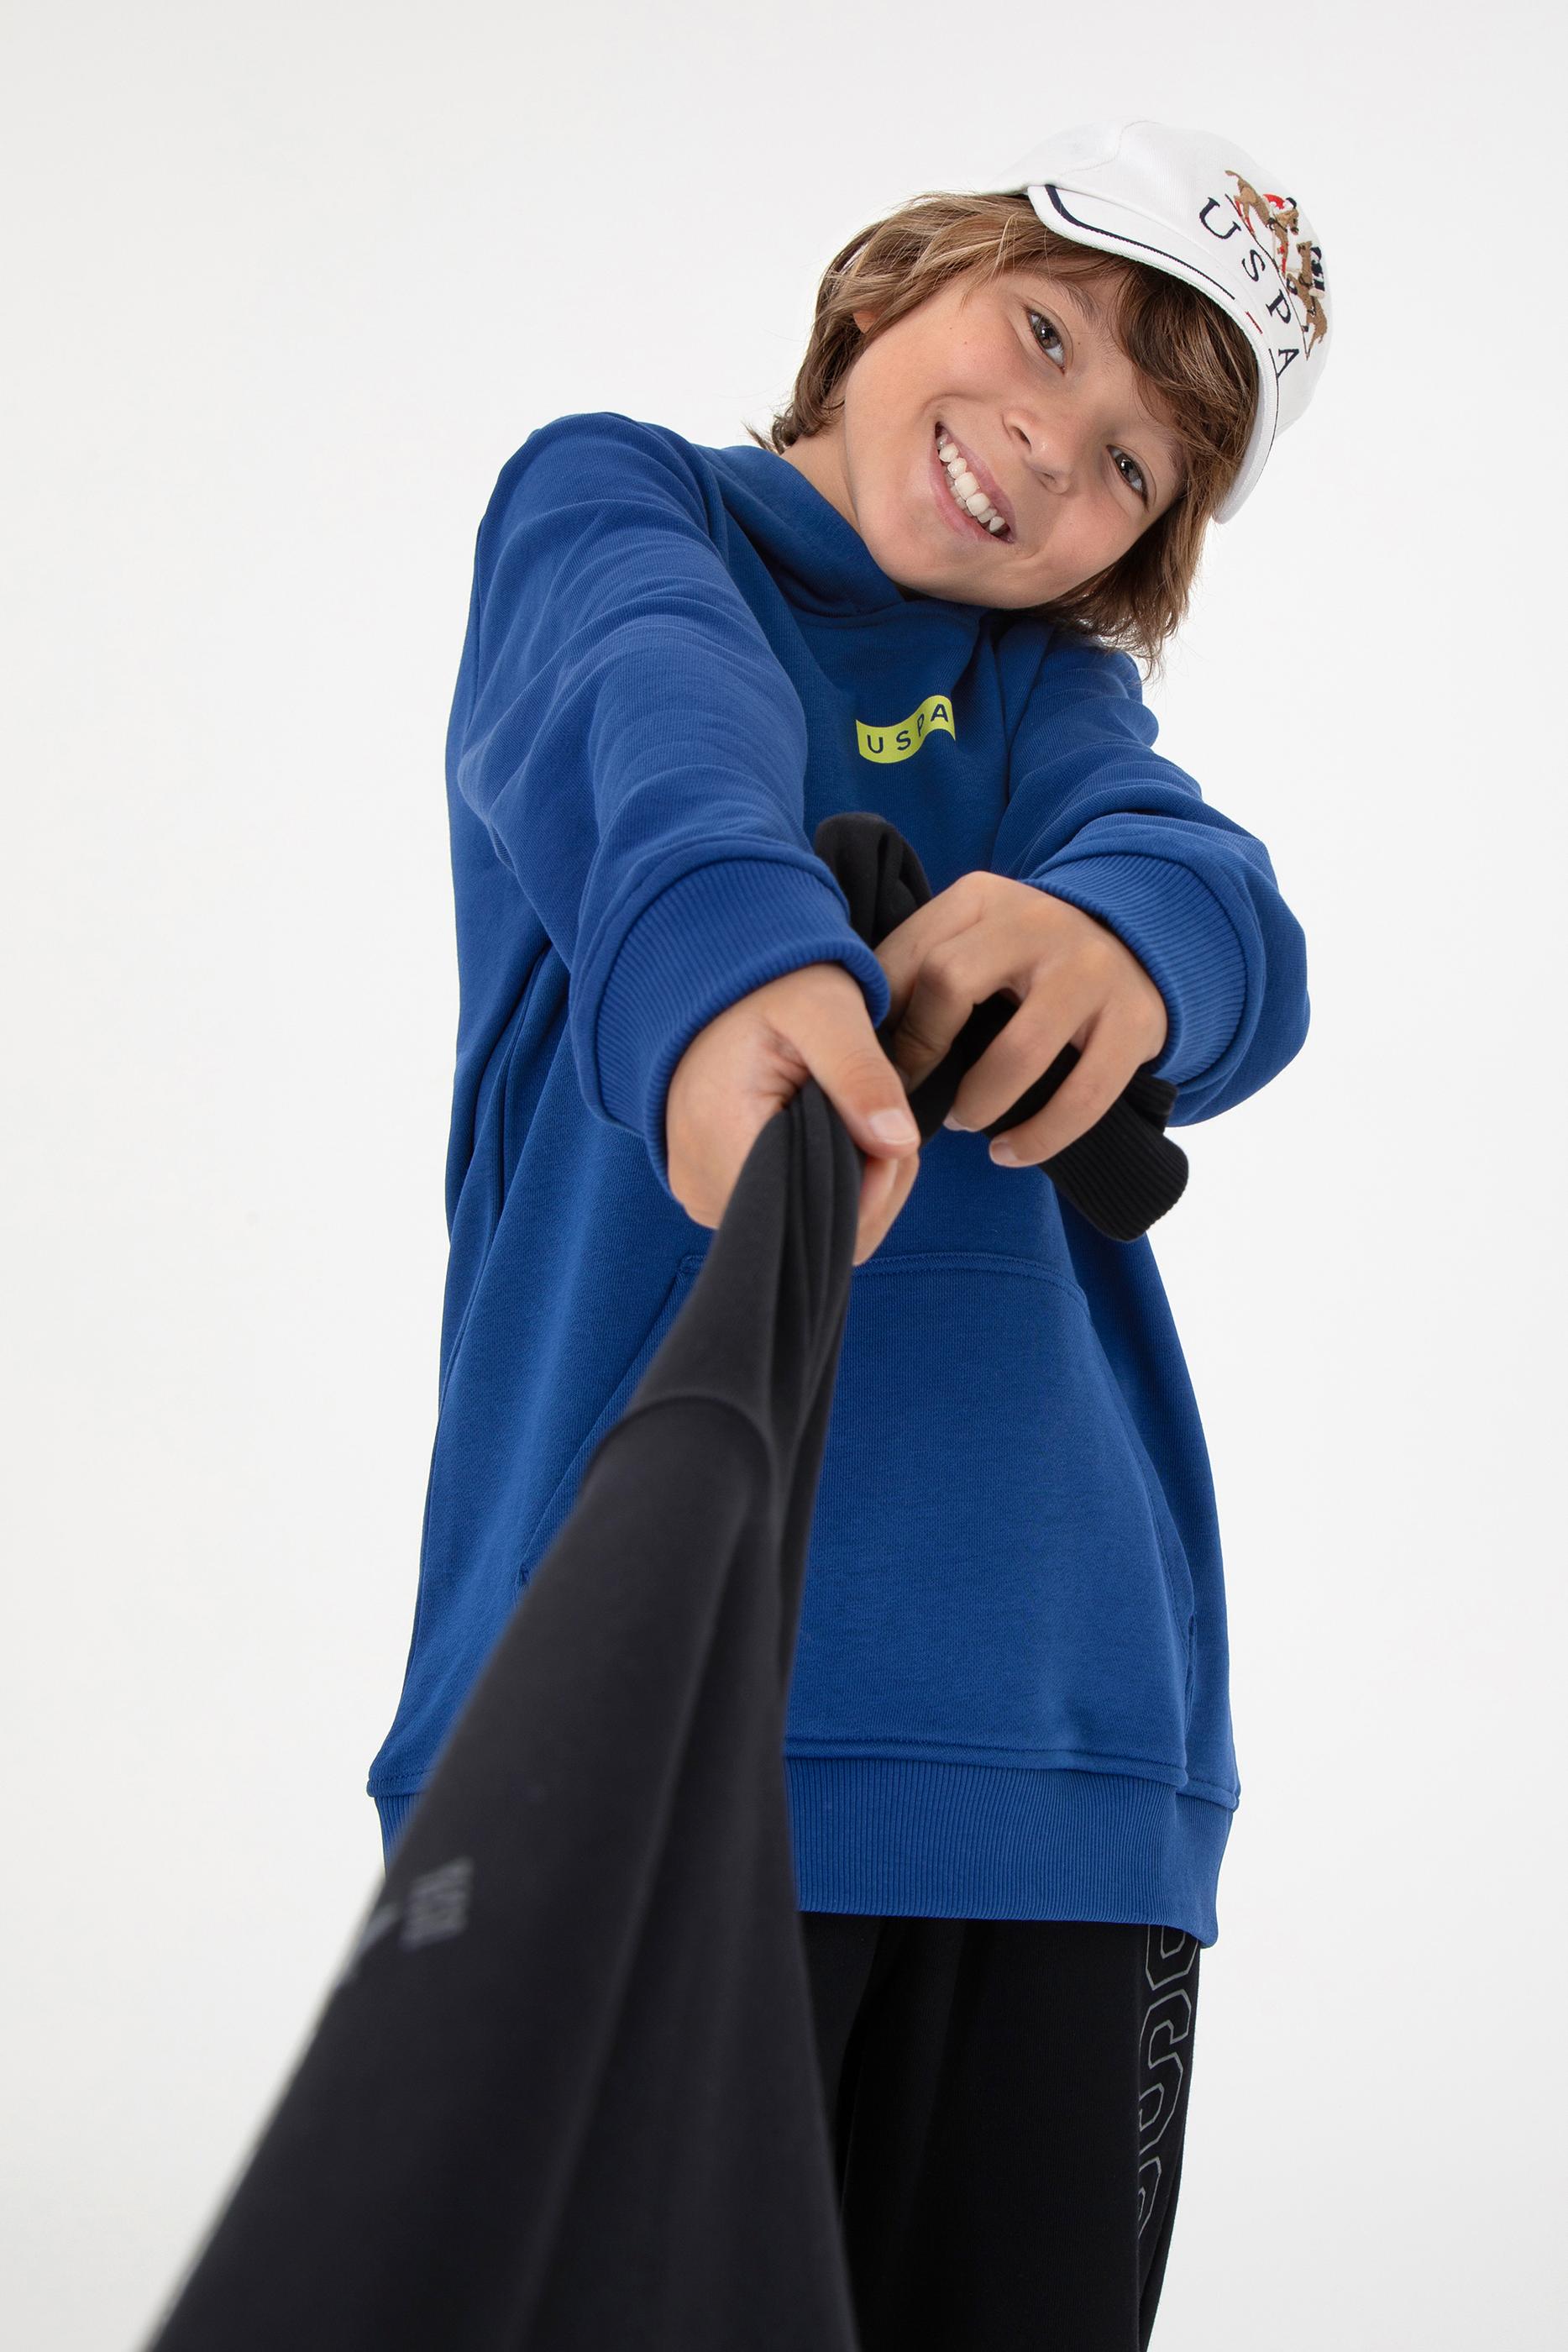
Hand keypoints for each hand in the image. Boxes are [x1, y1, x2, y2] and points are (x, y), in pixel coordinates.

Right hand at [666, 962, 922, 1265]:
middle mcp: (703, 1189)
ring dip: (853, 1186)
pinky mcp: (715, 1199)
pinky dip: (826, 1186)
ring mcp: (705, 1200)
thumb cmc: (767, 988)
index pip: (818, 1214)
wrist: (710, 986)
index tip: (884, 1127)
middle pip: (818, 1233)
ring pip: (809, 1231)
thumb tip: (899, 1144)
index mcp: (720, 1142)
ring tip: (850, 1120)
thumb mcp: (823, 1009)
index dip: (872, 1184)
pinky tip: (831, 1138)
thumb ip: (862, 1074)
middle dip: (870, 1184)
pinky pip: (788, 1219)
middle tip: (874, 1114)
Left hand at [873, 872, 1168, 1166]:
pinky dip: (1038, 1138)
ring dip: (978, 1103)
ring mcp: (1092, 970)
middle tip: (915, 1098)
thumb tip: (857, 1038)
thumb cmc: (1022, 961)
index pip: (910, 959)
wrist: (1135, 947)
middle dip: (922, 1057)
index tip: (880, 1071)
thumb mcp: (967, 940)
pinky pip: (1083, 1097)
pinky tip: (1008, 1153)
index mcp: (982, 898)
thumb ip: (912, 972)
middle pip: (952, 985)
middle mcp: (1038, 922)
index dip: (887, 1026)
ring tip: (964, 1120)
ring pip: (1018, 1053)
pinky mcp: (1135, 1021)